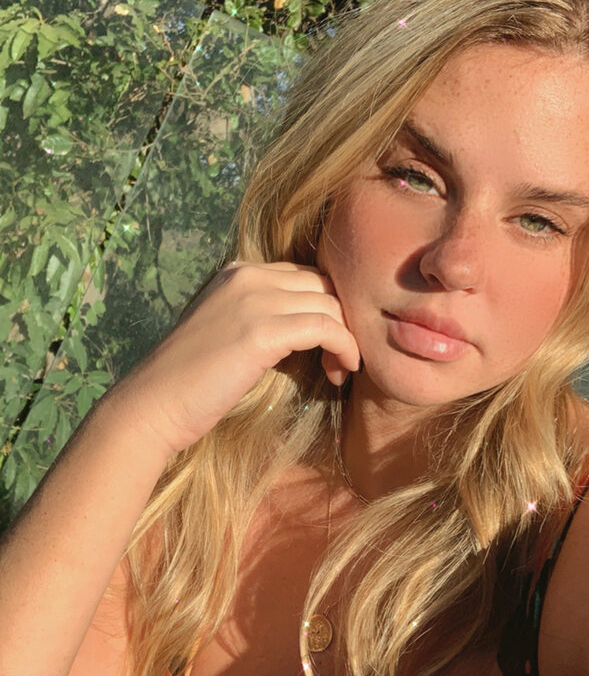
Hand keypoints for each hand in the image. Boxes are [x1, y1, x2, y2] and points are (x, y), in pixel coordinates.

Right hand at [114, 261, 359, 455]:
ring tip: (339, 371)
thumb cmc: (192, 380)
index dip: (328, 307)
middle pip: (324, 285)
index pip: (306, 275)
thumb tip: (313, 325)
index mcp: (239, 271)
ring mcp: (253, 299)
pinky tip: (341, 371)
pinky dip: (345, 348)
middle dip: (343, 320)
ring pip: (330, 305)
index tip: (330, 344)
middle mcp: (248, 275)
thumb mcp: (230, 331)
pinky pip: (326, 328)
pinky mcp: (261, 331)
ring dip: (347, 338)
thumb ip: (263, 315)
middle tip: (339, 360)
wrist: (154, 404)